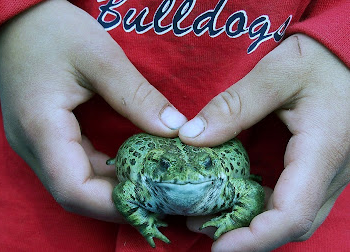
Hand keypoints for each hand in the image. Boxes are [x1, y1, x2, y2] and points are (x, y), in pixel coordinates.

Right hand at [0, 0, 185, 221]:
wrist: (18, 20)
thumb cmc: (53, 30)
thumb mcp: (101, 58)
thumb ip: (138, 97)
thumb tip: (175, 130)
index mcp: (41, 129)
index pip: (74, 190)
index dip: (113, 205)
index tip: (153, 201)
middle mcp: (32, 146)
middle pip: (75, 193)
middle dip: (118, 201)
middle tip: (159, 195)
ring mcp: (35, 144)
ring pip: (75, 183)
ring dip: (112, 188)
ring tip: (150, 183)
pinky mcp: (43, 138)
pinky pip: (73, 167)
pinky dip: (102, 172)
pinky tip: (128, 164)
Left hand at [182, 34, 349, 250]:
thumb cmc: (320, 60)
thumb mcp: (276, 74)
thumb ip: (234, 105)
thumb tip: (191, 137)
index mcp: (322, 151)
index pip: (292, 214)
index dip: (254, 239)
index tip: (218, 247)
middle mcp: (333, 171)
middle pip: (293, 225)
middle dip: (249, 238)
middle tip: (203, 227)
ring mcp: (331, 173)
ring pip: (295, 218)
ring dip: (256, 226)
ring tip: (213, 216)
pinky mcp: (323, 169)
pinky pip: (297, 201)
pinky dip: (266, 209)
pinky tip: (238, 198)